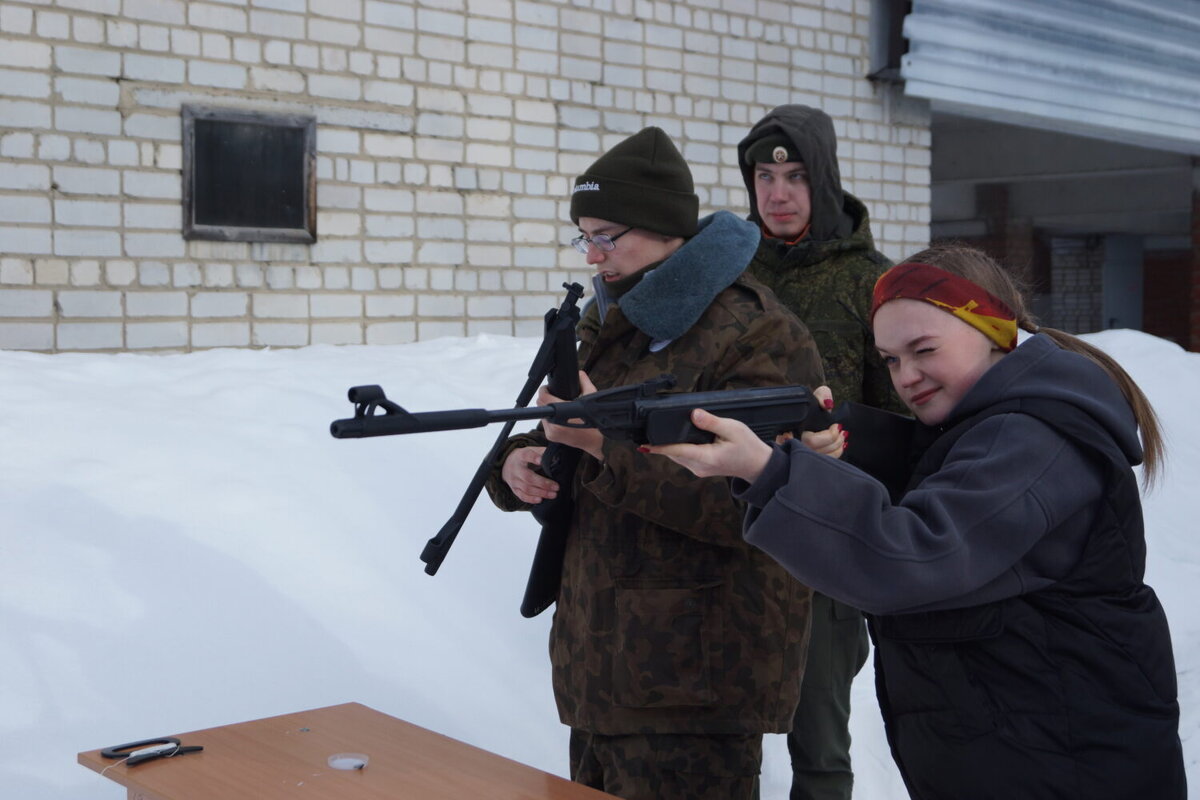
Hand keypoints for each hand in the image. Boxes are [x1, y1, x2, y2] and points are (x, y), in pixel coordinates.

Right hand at [501, 446, 558, 504]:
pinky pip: (522, 496)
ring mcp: (514, 480)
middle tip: (556, 486)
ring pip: (526, 488)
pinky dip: (531, 499)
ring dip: (541, 492)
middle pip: (528, 477)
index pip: (526, 455)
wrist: (507, 465)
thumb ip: (543, 452)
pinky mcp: (514, 489)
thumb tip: (557, 456)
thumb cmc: (525, 457)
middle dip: (543, 483)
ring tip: (553, 494)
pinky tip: (540, 500)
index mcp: (521, 456)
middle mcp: (515, 469)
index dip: (533, 457)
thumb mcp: (532, 450)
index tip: (541, 460)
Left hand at [540, 371, 603, 459]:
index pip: (544, 398)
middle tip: (556, 396)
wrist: (593, 443)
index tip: (549, 388)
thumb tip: (579, 374)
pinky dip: (550, 418)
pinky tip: (560, 418)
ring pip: (542, 414)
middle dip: (546, 399)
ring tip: (560, 408)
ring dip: (548, 409)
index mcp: (563, 414)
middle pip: (540, 405)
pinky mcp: (550, 436)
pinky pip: (544, 422)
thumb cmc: (594, 424)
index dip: (545, 390)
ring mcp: (551, 432)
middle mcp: (554, 424)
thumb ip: (584, 384)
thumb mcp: (591, 400)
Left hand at [642, 408, 772, 482]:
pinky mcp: (700, 468)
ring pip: (677, 457)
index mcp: (707, 457)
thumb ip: (712, 422)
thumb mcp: (733, 429)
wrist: (757, 465)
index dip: (660, 447)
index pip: (678, 451)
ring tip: (656, 433)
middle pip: (674, 453)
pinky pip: (683, 458)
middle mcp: (700, 467)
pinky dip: (677, 449)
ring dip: (668, 446)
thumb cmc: (748, 446)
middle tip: (647, 430)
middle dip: (661, 443)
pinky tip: (676, 439)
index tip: (644, 445)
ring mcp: (699, 470)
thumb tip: (694, 414)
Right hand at [799, 385, 845, 458]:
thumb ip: (822, 395)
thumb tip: (827, 404)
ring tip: (842, 436)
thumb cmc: (808, 408)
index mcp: (795, 429)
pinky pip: (824, 462)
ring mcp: (802, 454)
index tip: (835, 426)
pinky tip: (840, 446)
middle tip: (841, 431)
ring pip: (822, 459)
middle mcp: (796, 445)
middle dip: (835, 442)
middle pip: (818, 452)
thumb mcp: (814, 397)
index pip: (811, 441)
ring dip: (837, 448)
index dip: (828, 437)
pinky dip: (835, 454)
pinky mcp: (809, 458)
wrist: (803, 416)